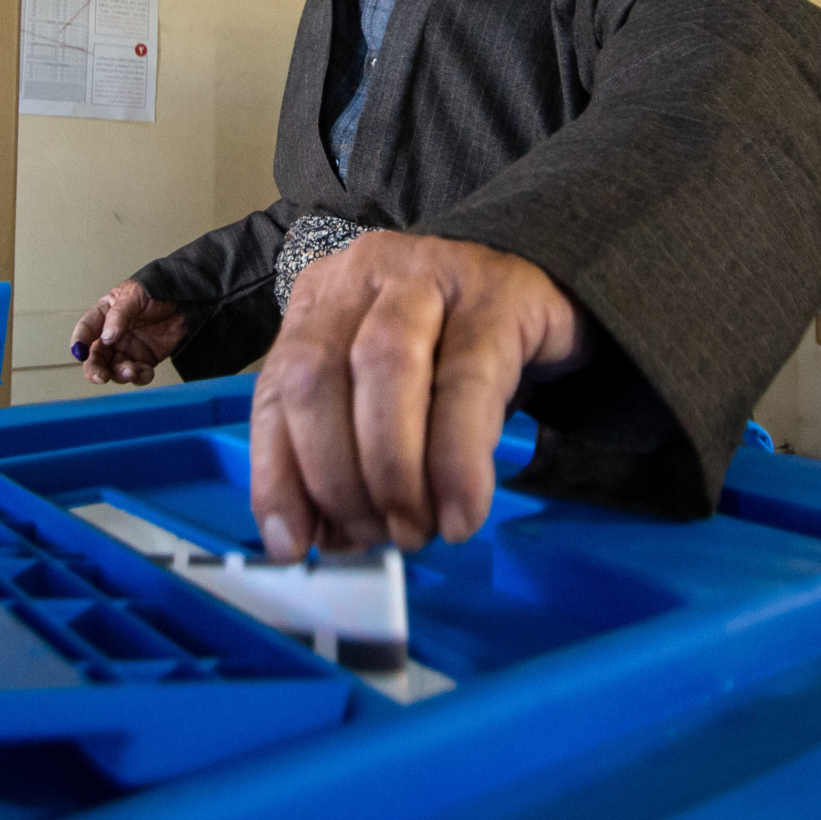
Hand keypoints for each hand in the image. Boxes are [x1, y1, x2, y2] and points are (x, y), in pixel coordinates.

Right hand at [72, 280, 186, 385]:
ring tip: (130, 371)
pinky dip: (140, 377)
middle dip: (95, 368)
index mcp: (105, 314)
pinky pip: (138, 373)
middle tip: (100, 377)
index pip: (86, 329)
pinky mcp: (145, 359)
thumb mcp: (135, 295)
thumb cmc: (158, 290)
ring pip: (115, 368)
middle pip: (97, 356)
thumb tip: (107, 336)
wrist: (188, 298)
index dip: (80, 342)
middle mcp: (113, 334)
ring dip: (120, 374)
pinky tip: (146, 372)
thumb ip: (119, 315)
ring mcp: (128, 348)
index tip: (79, 352)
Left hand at [251, 232, 582, 557]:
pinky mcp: (497, 297)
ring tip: (416, 528)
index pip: (275, 392)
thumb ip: (345, 456)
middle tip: (376, 536)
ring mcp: (430, 275)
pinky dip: (457, 462)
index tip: (293, 543)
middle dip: (337, 480)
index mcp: (321, 301)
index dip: (278, 476)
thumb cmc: (452, 351)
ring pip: (385, 366)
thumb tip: (323, 541)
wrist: (544, 289)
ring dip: (392, 469)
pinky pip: (469, 384)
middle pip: (317, 376)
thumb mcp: (386, 395)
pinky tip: (461, 511)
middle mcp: (364, 276)